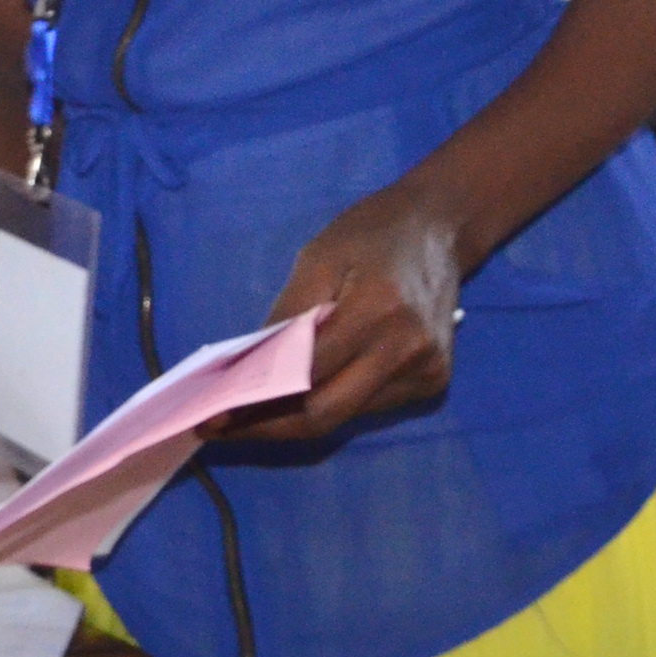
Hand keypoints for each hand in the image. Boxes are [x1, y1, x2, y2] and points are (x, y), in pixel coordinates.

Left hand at [216, 189, 462, 440]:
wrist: (440, 228)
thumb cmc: (371, 233)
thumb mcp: (317, 258)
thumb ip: (287, 317)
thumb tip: (250, 369)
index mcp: (378, 311)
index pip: (307, 375)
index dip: (257, 400)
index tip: (215, 413)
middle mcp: (407, 351)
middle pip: (327, 413)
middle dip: (268, 426)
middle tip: (222, 428)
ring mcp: (426, 372)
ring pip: (347, 416)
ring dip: (296, 417)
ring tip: (250, 412)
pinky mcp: (434, 382)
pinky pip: (369, 406)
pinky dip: (331, 403)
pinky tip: (301, 395)